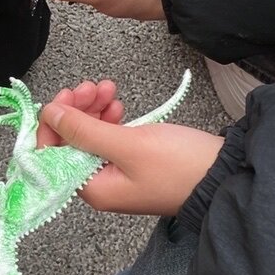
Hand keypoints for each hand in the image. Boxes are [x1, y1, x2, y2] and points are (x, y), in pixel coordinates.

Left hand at [38, 85, 223, 214]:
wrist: (225, 175)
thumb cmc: (180, 166)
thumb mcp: (127, 144)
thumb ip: (84, 130)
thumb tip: (50, 114)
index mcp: (91, 188)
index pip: (51, 155)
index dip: (53, 123)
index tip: (64, 97)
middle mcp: (98, 185)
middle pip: (70, 142)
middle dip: (76, 110)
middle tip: (90, 86)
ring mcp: (115, 174)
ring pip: (89, 135)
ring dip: (93, 109)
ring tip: (108, 89)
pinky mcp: (131, 163)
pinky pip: (108, 138)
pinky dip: (108, 118)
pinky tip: (117, 105)